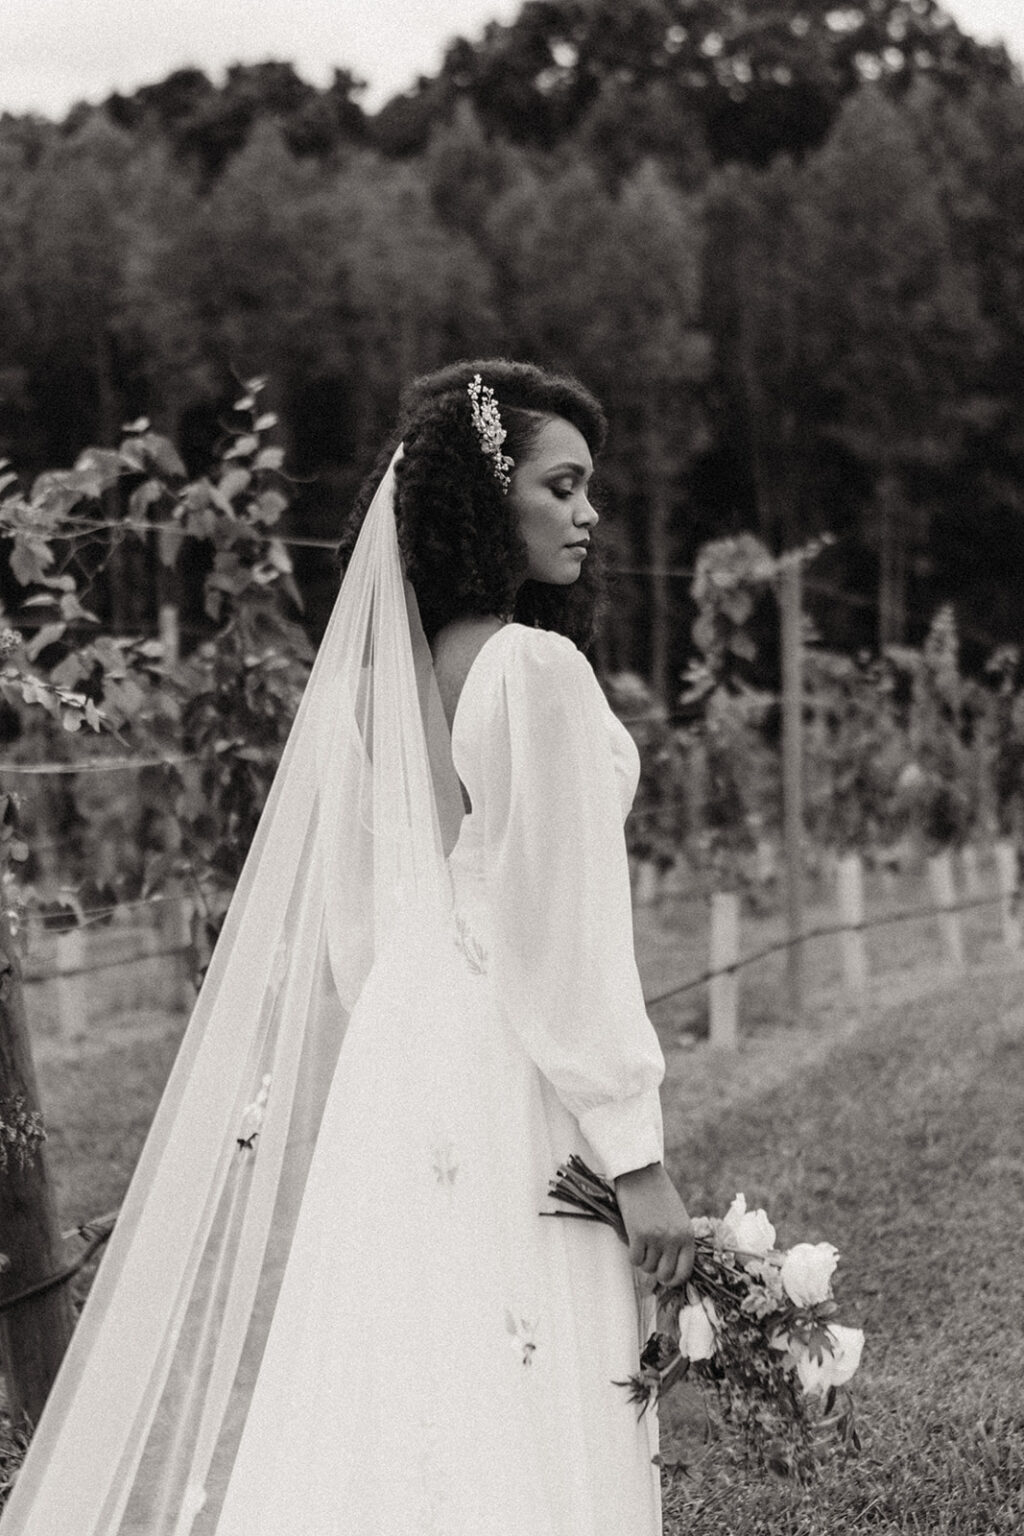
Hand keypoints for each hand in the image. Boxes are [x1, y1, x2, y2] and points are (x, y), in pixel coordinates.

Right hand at [614, 1162, 694, 1288]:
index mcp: (687, 1235)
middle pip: (665, 1275)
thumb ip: (677, 1240)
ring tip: (640, 1243)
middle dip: (655, 1271)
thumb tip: (669, 1266)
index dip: (673, 1279)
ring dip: (642, 1259)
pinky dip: (632, 1253)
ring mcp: (656, 1237)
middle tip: (649, 1259)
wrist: (641, 1172)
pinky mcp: (638, 1233)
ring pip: (647, 1267)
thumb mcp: (677, 1217)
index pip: (684, 1271)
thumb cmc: (658, 1194)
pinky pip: (634, 1259)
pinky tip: (632, 1240)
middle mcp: (674, 1239)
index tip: (665, 1278)